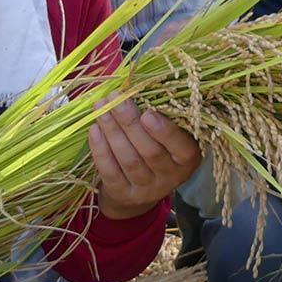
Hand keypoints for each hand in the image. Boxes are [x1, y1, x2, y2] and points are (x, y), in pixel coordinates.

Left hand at [88, 96, 202, 219]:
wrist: (140, 193)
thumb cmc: (157, 150)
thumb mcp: (169, 137)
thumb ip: (161, 116)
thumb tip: (136, 87)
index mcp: (187, 159)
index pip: (181, 147)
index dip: (164, 131)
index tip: (147, 113)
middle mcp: (170, 177)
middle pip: (150, 151)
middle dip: (130, 123)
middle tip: (115, 99)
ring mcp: (146, 189)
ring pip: (129, 160)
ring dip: (113, 131)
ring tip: (100, 108)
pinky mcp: (124, 194)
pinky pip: (111, 171)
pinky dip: (101, 149)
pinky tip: (94, 130)